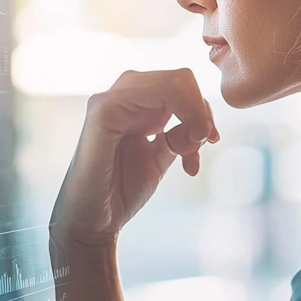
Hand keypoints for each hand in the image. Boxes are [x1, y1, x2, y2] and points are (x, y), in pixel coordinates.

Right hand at [50, 69, 218, 255]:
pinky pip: (152, 93)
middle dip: (202, 111)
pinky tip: (181, 149)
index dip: (202, 109)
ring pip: (172, 82)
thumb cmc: (119, 191)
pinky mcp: (103, 111)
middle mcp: (122, 95)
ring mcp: (110, 100)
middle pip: (181, 78)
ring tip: (189, 154)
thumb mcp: (160, 157)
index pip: (181, 84)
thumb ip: (180, 136)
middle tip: (203, 145)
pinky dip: (181, 115)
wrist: (91, 221)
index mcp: (134, 103)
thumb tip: (204, 124)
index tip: (209, 140)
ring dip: (194, 114)